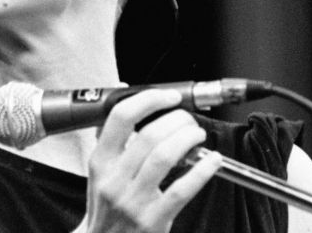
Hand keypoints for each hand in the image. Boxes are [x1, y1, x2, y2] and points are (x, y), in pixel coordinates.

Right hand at [78, 89, 223, 232]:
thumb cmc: (106, 207)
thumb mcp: (99, 171)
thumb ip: (110, 135)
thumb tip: (124, 92)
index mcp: (100, 162)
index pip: (121, 118)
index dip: (149, 100)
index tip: (170, 97)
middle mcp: (114, 179)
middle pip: (149, 134)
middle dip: (178, 120)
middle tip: (189, 120)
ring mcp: (132, 201)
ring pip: (165, 156)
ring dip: (189, 139)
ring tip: (197, 136)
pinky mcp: (153, 220)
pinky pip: (183, 189)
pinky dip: (203, 170)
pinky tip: (212, 161)